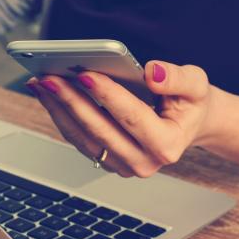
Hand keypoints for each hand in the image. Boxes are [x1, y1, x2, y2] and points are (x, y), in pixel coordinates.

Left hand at [26, 61, 214, 177]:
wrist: (185, 124)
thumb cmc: (189, 104)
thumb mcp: (196, 85)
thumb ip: (178, 78)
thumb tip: (152, 73)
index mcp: (167, 145)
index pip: (132, 118)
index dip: (108, 95)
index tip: (85, 74)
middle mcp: (143, 162)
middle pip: (99, 130)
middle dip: (72, 101)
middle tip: (50, 78)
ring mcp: (122, 165)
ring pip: (82, 137)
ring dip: (59, 109)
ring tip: (42, 83)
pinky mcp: (106, 160)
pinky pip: (78, 139)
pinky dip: (61, 116)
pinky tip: (48, 95)